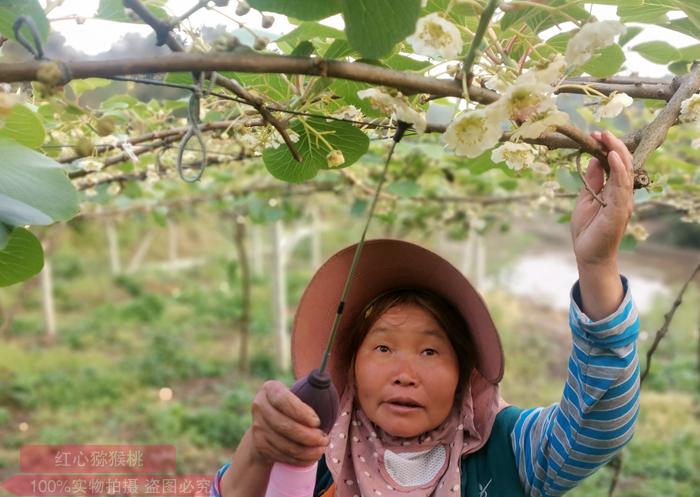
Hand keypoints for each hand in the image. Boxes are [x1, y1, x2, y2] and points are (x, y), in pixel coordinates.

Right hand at [250, 380, 328, 465]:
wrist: (267, 424)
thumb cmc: (291, 406)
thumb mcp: (296, 394)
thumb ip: (310, 390)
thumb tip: (325, 381)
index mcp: (270, 389)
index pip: (283, 400)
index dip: (301, 412)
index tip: (317, 421)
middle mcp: (259, 406)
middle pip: (284, 426)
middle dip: (308, 436)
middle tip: (324, 439)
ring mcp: (257, 427)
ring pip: (284, 444)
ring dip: (306, 450)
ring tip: (321, 448)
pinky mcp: (260, 445)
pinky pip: (282, 455)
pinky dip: (299, 459)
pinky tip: (311, 457)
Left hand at [571, 131, 633, 268]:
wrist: (588, 255)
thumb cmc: (587, 229)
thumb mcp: (586, 199)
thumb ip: (592, 181)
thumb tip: (594, 159)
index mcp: (615, 191)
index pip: (617, 164)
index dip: (609, 148)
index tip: (596, 135)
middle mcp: (622, 194)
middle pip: (624, 164)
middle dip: (613, 145)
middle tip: (600, 132)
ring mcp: (622, 202)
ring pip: (625, 172)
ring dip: (616, 153)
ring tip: (607, 138)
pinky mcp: (618, 211)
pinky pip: (620, 187)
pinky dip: (617, 171)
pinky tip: (611, 158)